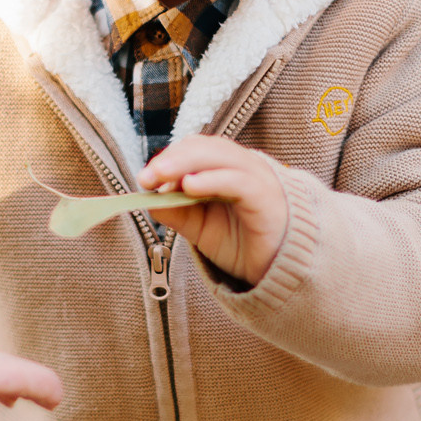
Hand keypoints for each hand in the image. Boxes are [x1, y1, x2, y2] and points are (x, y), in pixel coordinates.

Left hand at [141, 136, 289, 285]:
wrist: (275, 272)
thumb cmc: (241, 244)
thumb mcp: (199, 228)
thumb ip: (177, 211)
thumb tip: (149, 198)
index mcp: (227, 169)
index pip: (195, 149)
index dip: (168, 158)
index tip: (145, 179)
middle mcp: (243, 167)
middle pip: (205, 147)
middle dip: (172, 159)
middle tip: (147, 177)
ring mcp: (257, 178)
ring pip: (220, 157)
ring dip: (185, 163)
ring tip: (160, 176)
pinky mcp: (266, 197)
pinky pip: (238, 181)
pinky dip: (213, 179)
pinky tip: (190, 186)